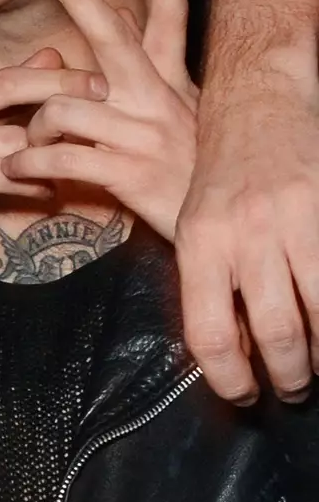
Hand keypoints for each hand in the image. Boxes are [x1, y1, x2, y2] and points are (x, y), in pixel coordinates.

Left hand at [3, 0, 197, 241]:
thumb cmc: (186, 169)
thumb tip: (124, 10)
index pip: (171, 18)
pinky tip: (14, 168)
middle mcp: (155, 99)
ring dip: (31, 126)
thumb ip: (148, 67)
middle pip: (112, 35)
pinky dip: (30, 161)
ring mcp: (141, 134)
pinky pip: (62, 156)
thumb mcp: (176, 114)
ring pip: (64, 107)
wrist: (210, 229)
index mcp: (167, 83)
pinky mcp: (127, 172)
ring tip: (18, 145)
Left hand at [175, 44, 318, 406]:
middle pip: (275, 330)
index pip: (210, 333)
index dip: (229, 378)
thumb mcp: (195, 228)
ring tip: (318, 363)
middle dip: (289, 374)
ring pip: (318, 311)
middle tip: (293, 388)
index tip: (243, 395)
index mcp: (201, 243)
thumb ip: (209, 288)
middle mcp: (246, 233)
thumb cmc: (221, 179)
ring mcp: (293, 220)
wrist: (256, 106)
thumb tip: (233, 355)